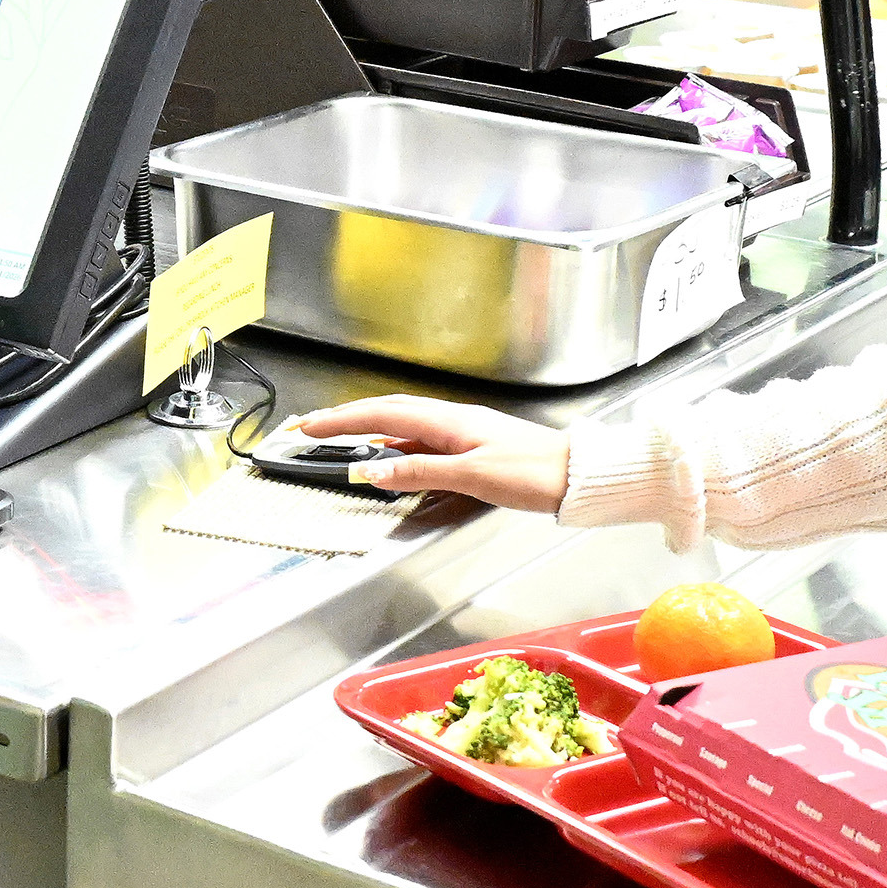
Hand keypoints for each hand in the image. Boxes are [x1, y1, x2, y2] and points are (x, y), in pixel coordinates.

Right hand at [289, 396, 566, 512]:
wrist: (577, 475)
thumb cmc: (536, 472)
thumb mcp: (472, 475)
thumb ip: (420, 472)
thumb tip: (374, 471)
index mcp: (450, 420)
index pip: (382, 415)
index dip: (342, 420)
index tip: (310, 426)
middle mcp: (453, 419)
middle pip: (388, 412)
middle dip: (347, 418)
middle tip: (313, 427)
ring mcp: (463, 431)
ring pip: (404, 423)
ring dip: (369, 428)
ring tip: (340, 439)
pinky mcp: (472, 446)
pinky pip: (422, 440)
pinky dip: (396, 445)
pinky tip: (390, 458)